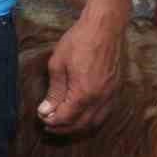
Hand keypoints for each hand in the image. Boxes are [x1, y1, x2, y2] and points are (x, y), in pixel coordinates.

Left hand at [38, 14, 123, 133]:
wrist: (105, 27)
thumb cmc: (78, 42)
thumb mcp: (58, 64)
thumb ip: (54, 91)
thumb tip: (46, 110)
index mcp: (84, 93)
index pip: (67, 117)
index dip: (52, 121)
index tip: (40, 118)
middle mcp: (101, 98)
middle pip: (82, 124)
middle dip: (63, 128)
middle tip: (48, 125)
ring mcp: (111, 95)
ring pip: (95, 122)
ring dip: (78, 127)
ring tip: (62, 124)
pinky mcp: (116, 90)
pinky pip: (104, 113)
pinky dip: (91, 119)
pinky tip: (80, 116)